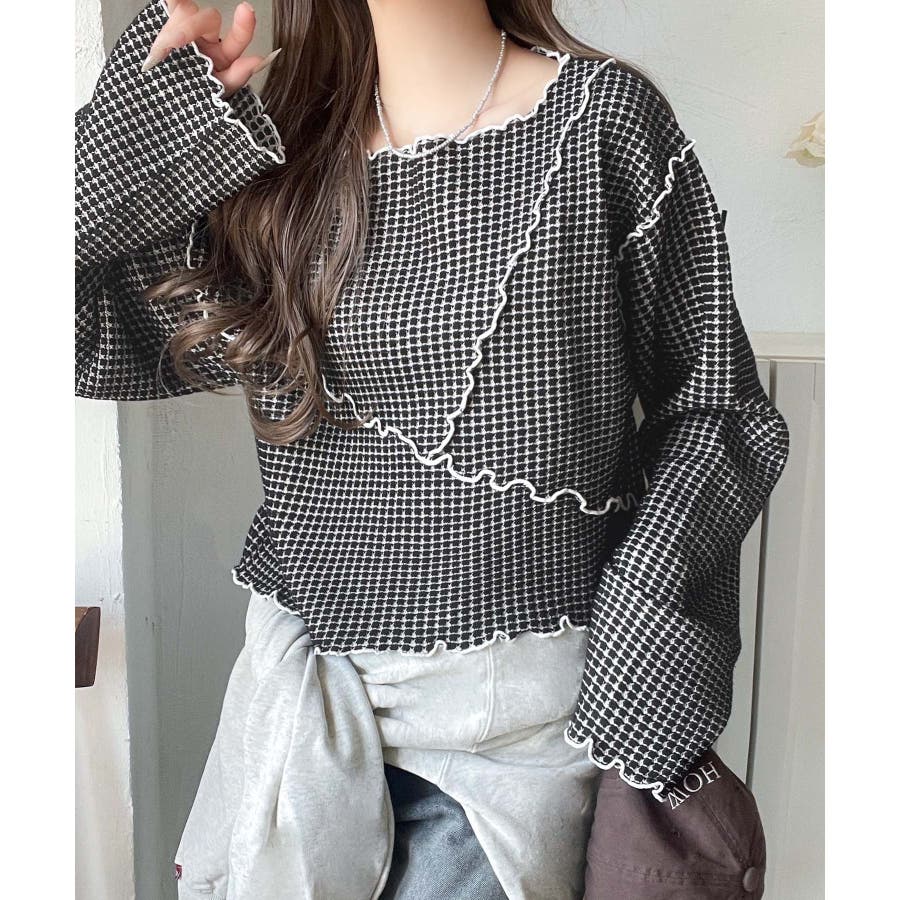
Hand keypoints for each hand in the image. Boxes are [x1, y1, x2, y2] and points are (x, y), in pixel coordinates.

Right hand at [141, 1, 280, 96]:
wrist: (166, 107)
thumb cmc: (193, 101)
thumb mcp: (218, 92)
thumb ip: (237, 75)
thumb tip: (259, 60)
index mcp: (224, 55)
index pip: (238, 36)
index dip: (244, 26)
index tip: (246, 11)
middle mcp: (208, 39)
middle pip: (207, 18)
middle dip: (191, 27)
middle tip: (175, 42)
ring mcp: (187, 30)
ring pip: (185, 11)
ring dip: (173, 27)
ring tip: (162, 49)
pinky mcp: (166, 26)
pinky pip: (168, 7)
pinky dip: (167, 5)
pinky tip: (164, 14)